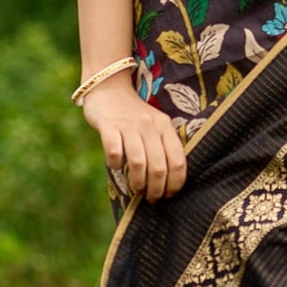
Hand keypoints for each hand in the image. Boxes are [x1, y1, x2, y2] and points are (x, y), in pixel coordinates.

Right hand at [81, 75, 186, 200]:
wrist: (109, 88)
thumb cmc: (134, 115)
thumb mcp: (155, 126)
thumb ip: (162, 146)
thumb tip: (168, 182)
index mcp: (165, 127)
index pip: (178, 161)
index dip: (175, 184)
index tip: (169, 196)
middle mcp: (150, 126)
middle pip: (159, 167)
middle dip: (157, 189)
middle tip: (152, 199)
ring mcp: (129, 126)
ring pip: (139, 163)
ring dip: (138, 183)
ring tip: (137, 191)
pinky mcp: (108, 125)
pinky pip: (114, 150)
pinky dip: (115, 164)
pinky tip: (116, 167)